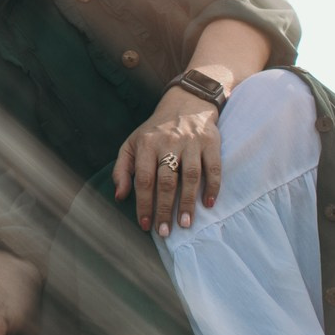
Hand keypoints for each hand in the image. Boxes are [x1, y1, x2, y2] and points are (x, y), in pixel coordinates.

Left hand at [114, 89, 223, 237]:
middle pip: (167, 181)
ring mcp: (192, 142)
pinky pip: (214, 167)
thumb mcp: (133, 144)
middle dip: (164, 209)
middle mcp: (169, 142)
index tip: (145, 225)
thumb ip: (123, 169)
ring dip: (188, 201)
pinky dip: (213, 186)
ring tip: (185, 223)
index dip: (144, 204)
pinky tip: (209, 203)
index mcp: (147, 144)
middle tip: (165, 231)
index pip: (144, 179)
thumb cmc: (156, 130)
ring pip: (190, 176)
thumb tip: (120, 196)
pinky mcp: (211, 142)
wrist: (186, 102)